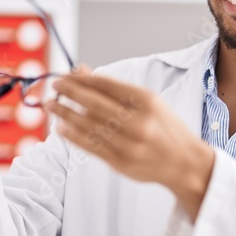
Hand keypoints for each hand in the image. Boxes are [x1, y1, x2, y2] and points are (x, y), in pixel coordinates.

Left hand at [47, 69, 214, 220]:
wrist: (185, 164)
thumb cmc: (165, 128)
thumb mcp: (149, 102)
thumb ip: (115, 89)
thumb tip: (82, 72)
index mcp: (148, 102)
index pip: (106, 84)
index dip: (82, 79)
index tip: (66, 75)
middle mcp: (138, 122)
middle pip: (94, 104)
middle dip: (70, 92)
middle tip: (54, 85)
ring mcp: (129, 144)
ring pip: (88, 125)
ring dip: (65, 114)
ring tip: (51, 106)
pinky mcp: (120, 163)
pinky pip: (91, 146)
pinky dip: (73, 136)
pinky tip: (61, 128)